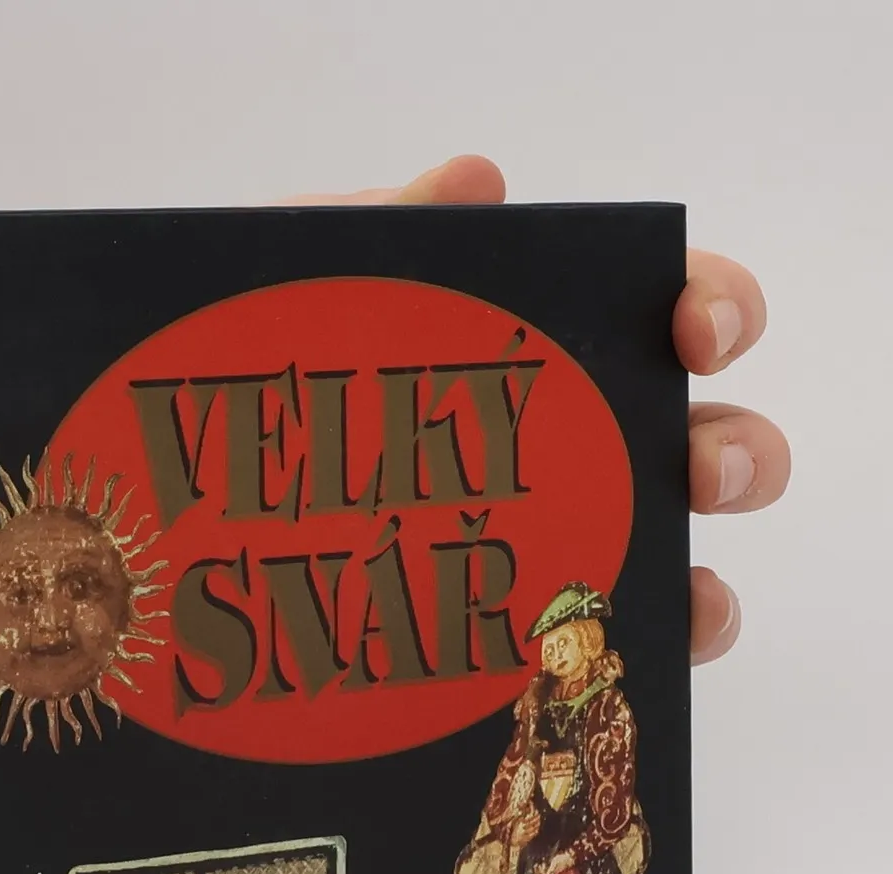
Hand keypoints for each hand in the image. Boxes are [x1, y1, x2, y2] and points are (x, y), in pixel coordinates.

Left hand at [289, 155, 790, 667]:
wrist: (157, 500)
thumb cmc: (240, 379)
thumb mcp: (291, 290)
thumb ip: (373, 231)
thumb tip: (479, 183)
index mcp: (546, 351)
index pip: (668, 314)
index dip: (714, 307)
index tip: (698, 328)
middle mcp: (574, 454)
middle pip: (703, 450)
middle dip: (735, 455)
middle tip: (701, 470)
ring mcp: (551, 555)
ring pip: (675, 574)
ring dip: (707, 586)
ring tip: (690, 598)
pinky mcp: (507, 648)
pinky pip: (596, 669)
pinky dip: (630, 671)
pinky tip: (610, 670)